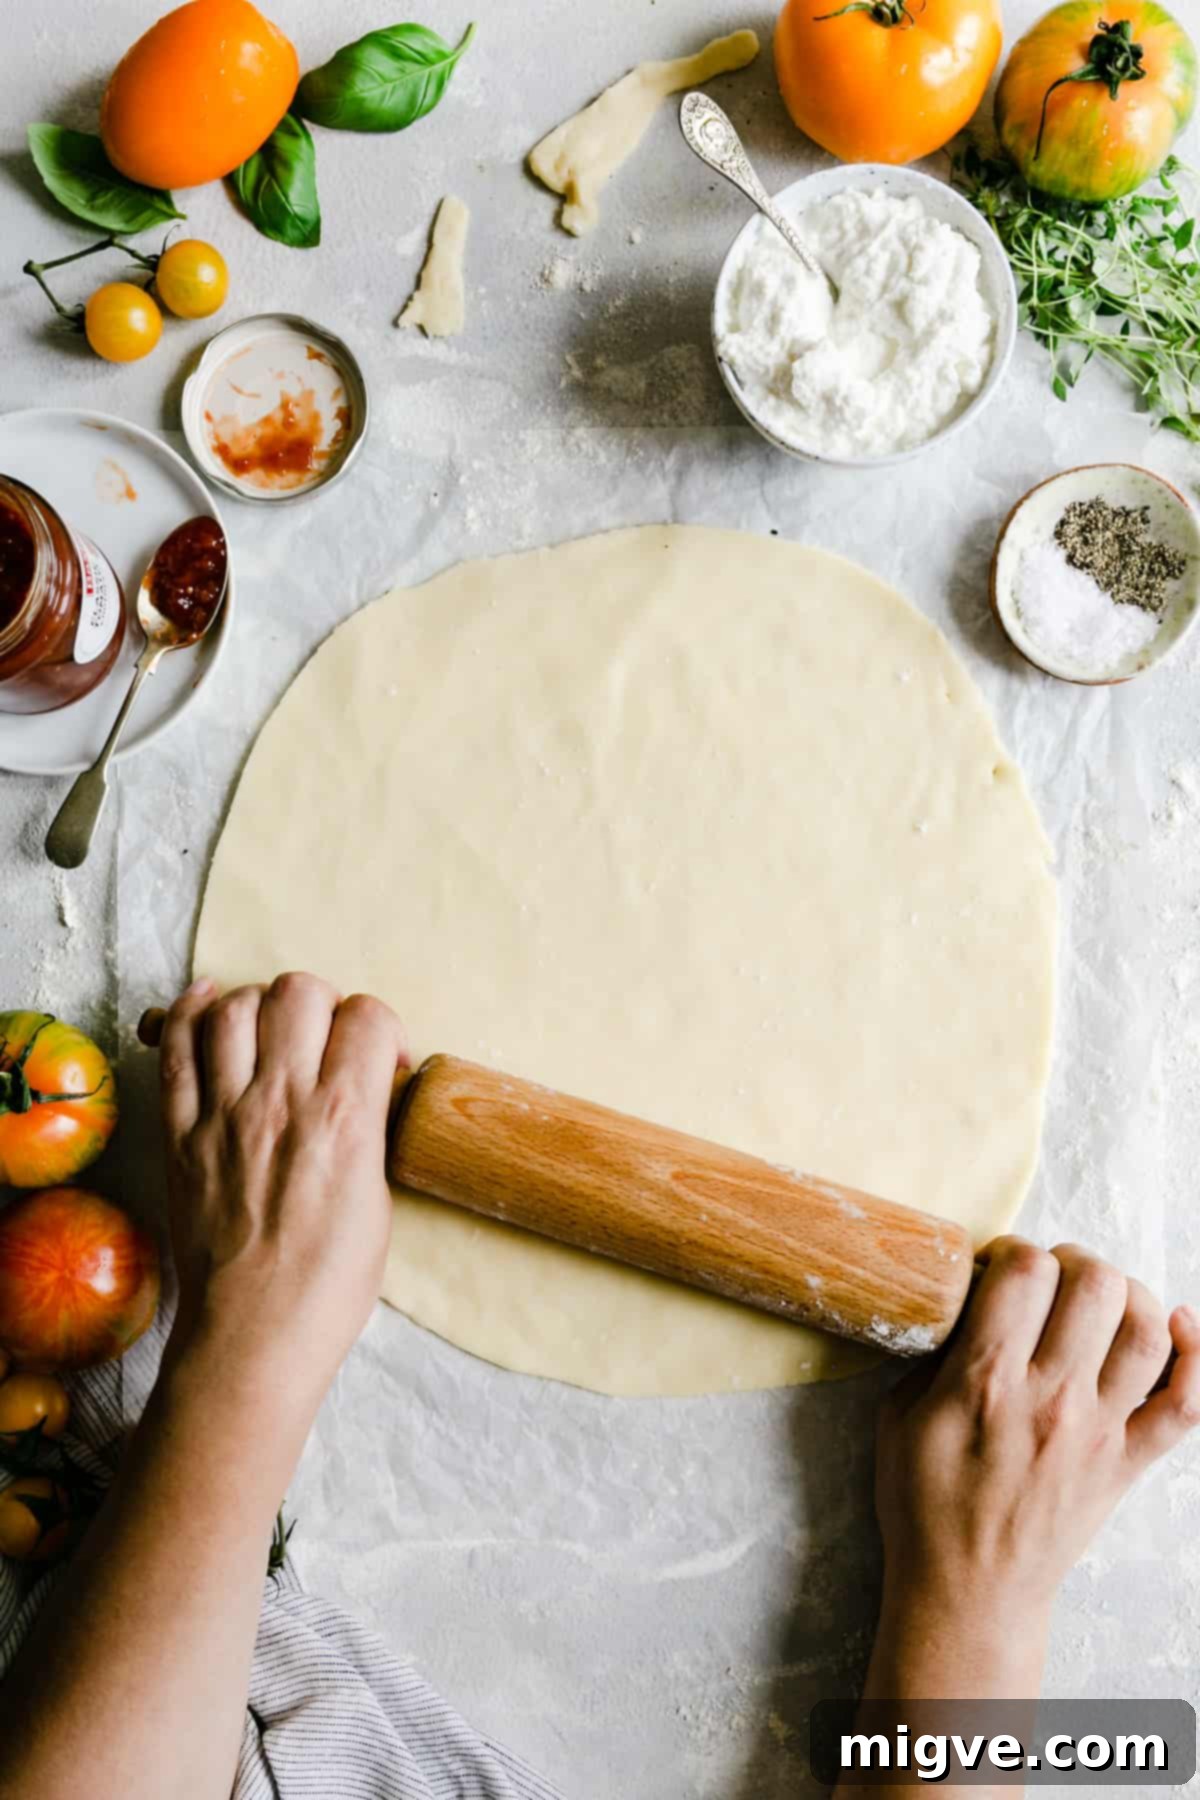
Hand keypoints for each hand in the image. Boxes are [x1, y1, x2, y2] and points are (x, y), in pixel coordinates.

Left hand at [158, 973, 407, 1411]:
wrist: (255, 1336)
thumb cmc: (328, 1286)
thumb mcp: (379, 1200)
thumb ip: (366, 1132)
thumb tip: (358, 1093)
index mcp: (344, 1119)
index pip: (368, 1016)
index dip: (381, 1027)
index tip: (380, 1057)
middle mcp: (281, 1101)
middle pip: (300, 991)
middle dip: (323, 1003)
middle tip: (324, 1038)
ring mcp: (223, 1113)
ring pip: (235, 1006)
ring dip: (260, 1004)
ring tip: (269, 1029)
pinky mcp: (179, 1133)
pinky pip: (175, 1047)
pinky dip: (189, 1013)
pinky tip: (207, 1004)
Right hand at [876, 1237, 1199, 1635]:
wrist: (969, 1591)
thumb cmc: (924, 1504)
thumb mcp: (900, 1415)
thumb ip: (937, 1353)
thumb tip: (966, 1303)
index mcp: (985, 1381)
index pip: (1024, 1272)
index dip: (1014, 1250)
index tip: (1001, 1266)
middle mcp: (1052, 1398)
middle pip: (1094, 1285)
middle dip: (1072, 1260)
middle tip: (1051, 1275)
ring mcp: (1099, 1431)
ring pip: (1147, 1330)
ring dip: (1129, 1292)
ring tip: (1100, 1297)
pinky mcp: (1128, 1462)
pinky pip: (1186, 1405)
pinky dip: (1198, 1357)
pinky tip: (1181, 1325)